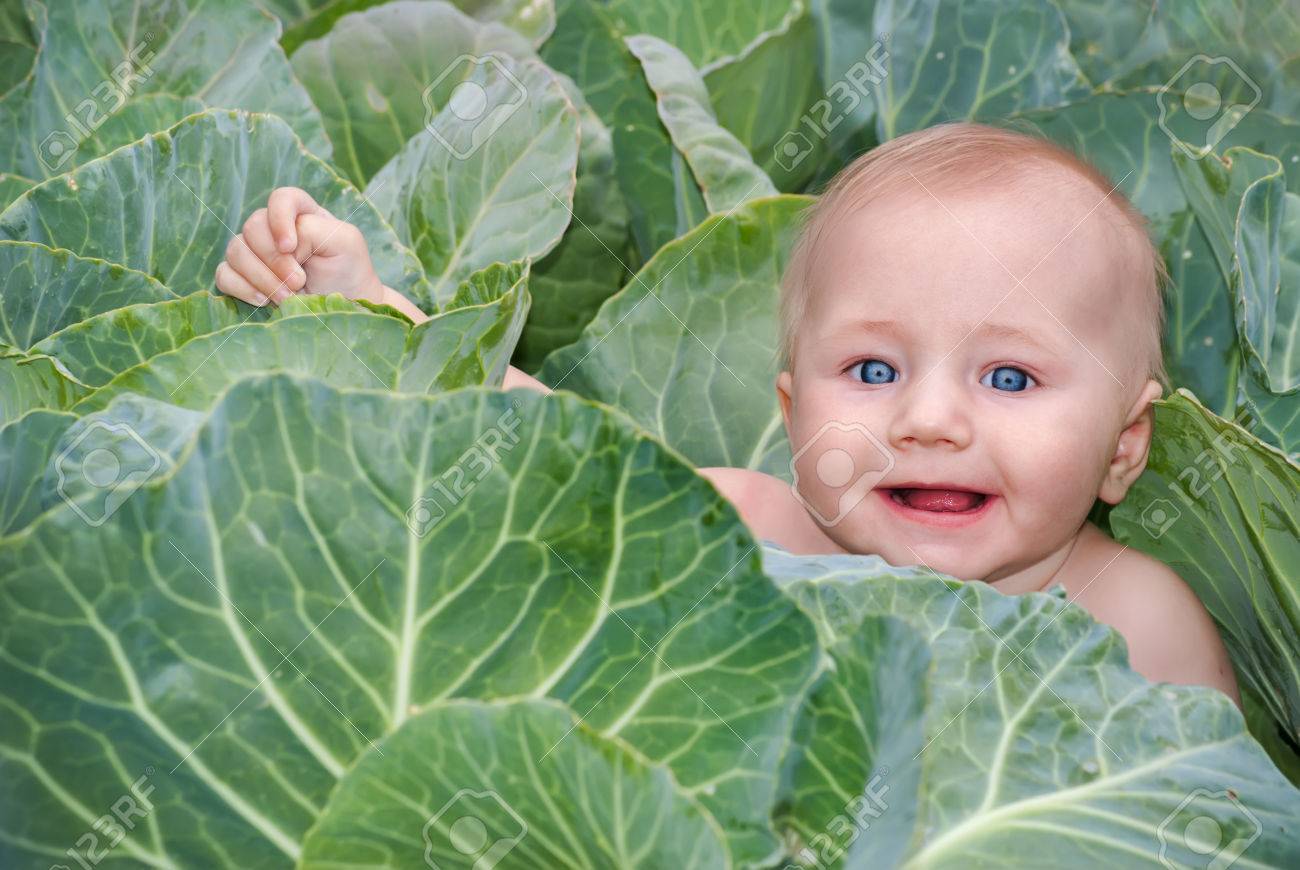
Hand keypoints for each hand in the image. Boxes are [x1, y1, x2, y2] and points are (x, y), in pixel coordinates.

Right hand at [214, 186, 382, 305]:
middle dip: (275, 260)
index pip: (281, 199)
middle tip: (299, 282)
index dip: (279, 218)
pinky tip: (264, 301)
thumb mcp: (345, 242)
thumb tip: (282, 244)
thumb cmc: (347, 269)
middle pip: (253, 227)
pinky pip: (224, 274)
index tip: (290, 247)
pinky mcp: (242, 275)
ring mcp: (255, 251)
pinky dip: (242, 288)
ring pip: (236, 251)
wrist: (343, 305)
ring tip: (288, 296)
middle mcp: (273, 228)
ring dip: (261, 277)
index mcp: (300, 213)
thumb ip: (314, 229)